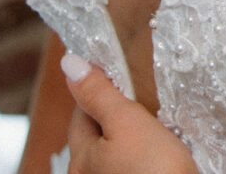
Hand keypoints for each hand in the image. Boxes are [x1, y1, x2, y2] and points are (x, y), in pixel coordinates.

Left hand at [61, 53, 196, 173]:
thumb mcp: (127, 123)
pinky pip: (127, 166)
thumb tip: (69, 63)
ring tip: (152, 125)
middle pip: (94, 136)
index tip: (119, 75)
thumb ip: (99, 94)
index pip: (80, 112)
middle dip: (112, 115)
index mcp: (80, 157)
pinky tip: (156, 154)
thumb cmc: (154, 170)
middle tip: (139, 98)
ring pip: (111, 153)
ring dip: (126, 138)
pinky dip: (138, 156)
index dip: (98, 89)